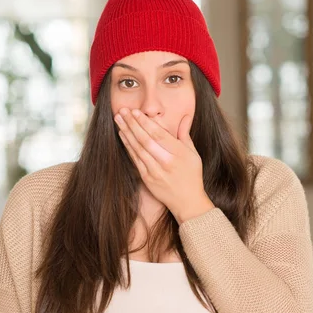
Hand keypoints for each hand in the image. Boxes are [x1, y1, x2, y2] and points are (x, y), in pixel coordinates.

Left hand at [114, 108, 214, 223]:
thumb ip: (185, 133)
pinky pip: (135, 159)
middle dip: (132, 124)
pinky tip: (122, 135)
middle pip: (145, 140)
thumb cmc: (192, 175)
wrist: (187, 201)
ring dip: (127, 133)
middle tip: (122, 110)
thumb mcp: (193, 153)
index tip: (136, 111)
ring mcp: (155, 172)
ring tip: (119, 119)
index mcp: (179, 154)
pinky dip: (128, 146)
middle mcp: (166, 162)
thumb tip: (185, 116)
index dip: (145, 122)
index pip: (159, 134)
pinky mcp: (147, 179)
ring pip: (138, 149)